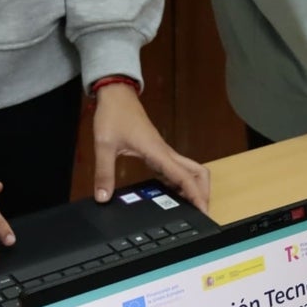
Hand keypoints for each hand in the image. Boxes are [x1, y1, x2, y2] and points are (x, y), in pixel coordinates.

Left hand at [91, 82, 209, 211]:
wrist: (116, 95)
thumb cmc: (114, 114)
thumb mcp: (104, 145)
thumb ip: (103, 173)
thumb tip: (103, 197)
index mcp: (157, 152)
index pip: (184, 177)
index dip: (195, 195)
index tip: (203, 210)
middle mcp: (165, 152)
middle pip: (197, 172)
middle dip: (203, 192)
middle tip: (200, 211)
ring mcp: (163, 151)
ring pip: (189, 170)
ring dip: (193, 187)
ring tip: (189, 207)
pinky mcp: (157, 151)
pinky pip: (175, 169)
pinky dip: (180, 182)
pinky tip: (171, 193)